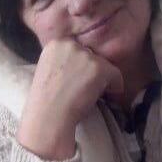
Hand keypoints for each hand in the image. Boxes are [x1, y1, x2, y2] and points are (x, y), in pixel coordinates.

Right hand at [16, 39, 123, 159]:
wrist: (48, 117)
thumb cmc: (45, 101)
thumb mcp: (49, 71)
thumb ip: (63, 62)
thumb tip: (81, 66)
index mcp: (55, 43)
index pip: (78, 49)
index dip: (80, 66)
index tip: (78, 80)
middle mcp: (70, 44)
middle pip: (91, 55)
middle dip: (90, 71)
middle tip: (83, 89)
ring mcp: (85, 55)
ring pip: (104, 65)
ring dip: (100, 80)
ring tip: (89, 95)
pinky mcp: (99, 68)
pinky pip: (116, 75)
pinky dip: (114, 87)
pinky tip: (102, 98)